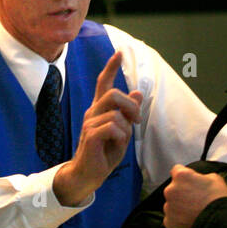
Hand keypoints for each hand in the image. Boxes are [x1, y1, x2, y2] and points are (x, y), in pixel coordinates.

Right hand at [53, 51, 143, 205]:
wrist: (88, 174)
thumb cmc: (104, 153)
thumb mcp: (122, 132)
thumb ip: (128, 113)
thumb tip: (138, 92)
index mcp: (99, 109)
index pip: (103, 83)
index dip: (111, 67)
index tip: (119, 53)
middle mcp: (92, 112)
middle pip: (114, 94)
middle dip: (131, 106)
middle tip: (136, 121)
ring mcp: (89, 123)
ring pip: (117, 114)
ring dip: (126, 129)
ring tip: (120, 141)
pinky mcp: (90, 136)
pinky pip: (113, 127)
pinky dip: (120, 138)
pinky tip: (114, 146)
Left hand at [163, 165, 226, 227]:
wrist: (220, 221)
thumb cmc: (218, 200)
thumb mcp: (215, 179)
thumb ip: (202, 176)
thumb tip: (201, 180)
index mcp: (181, 176)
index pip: (177, 170)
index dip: (186, 176)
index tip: (190, 180)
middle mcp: (171, 190)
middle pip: (173, 188)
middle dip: (182, 192)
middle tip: (195, 198)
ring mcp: (168, 206)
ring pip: (172, 204)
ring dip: (179, 206)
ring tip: (194, 210)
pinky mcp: (170, 221)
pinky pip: (171, 218)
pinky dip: (178, 219)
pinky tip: (190, 219)